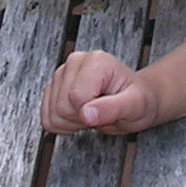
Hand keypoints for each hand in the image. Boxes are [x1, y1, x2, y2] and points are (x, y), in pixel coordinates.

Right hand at [42, 49, 166, 135]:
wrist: (135, 99)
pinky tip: (80, 115)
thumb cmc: (139, 100)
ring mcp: (62, 73)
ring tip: (92, 112)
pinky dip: (62, 124)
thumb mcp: (135, 107)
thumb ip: (112, 109)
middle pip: (61, 107)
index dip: (90, 114)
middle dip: (81, 119)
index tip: (107, 110)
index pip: (76, 98)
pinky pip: (46, 116)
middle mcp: (76, 62)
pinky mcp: (54, 86)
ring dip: (72, 122)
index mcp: (96, 62)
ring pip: (51, 113)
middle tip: (101, 113)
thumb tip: (86, 114)